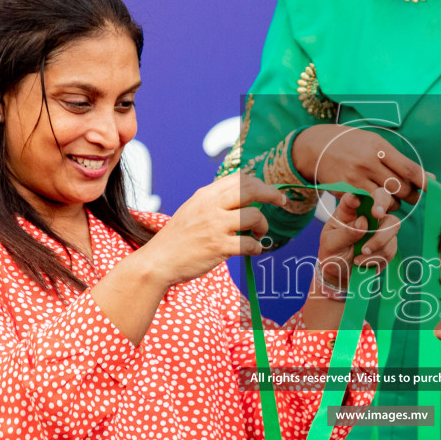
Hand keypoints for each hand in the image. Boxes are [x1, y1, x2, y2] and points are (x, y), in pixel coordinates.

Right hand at [134, 172, 285, 285]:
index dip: (260, 183)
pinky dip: (257, 247)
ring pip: (255, 216)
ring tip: (258, 234)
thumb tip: (243, 193)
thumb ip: (215, 201)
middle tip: (281, 202)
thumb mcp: (194, 209)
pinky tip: (254, 250)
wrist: (159, 261)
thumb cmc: (179, 238)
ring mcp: (215, 226)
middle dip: (272, 194)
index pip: (239, 178)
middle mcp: (211, 206)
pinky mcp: (218, 247)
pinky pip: (249, 244)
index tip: (270, 192)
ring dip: (263, 226)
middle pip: (251, 190)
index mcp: (205, 195)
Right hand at [290, 125, 428, 219]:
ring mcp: (355, 179)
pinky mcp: (346, 192)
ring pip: (388, 201)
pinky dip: (378, 208)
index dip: (424, 182)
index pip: (409, 169)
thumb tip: (430, 178)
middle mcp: (368, 163)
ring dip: (394, 203)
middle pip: (401, 188)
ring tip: (391, 197)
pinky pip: (370, 206)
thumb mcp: (376, 143)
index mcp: (379, 148)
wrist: (316, 147)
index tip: (433, 189)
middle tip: (411, 195)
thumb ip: (400, 161)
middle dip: (411, 195)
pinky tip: (376, 202)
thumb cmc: (352, 144)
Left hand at [312, 192, 400, 294]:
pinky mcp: (389, 243)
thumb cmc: (333, 253)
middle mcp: (367, 214)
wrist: (341, 273)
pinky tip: (363, 263)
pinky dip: (377, 257)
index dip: (357, 196)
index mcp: (349, 210)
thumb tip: (363, 222)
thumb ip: (345, 234)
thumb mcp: (331, 244)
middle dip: (382, 203)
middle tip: (377, 214)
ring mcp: (381, 227)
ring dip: (377, 242)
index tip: (354, 202)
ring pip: (392, 225)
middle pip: (383, 197)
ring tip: (358, 257)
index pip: (354, 196)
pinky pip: (391, 247)